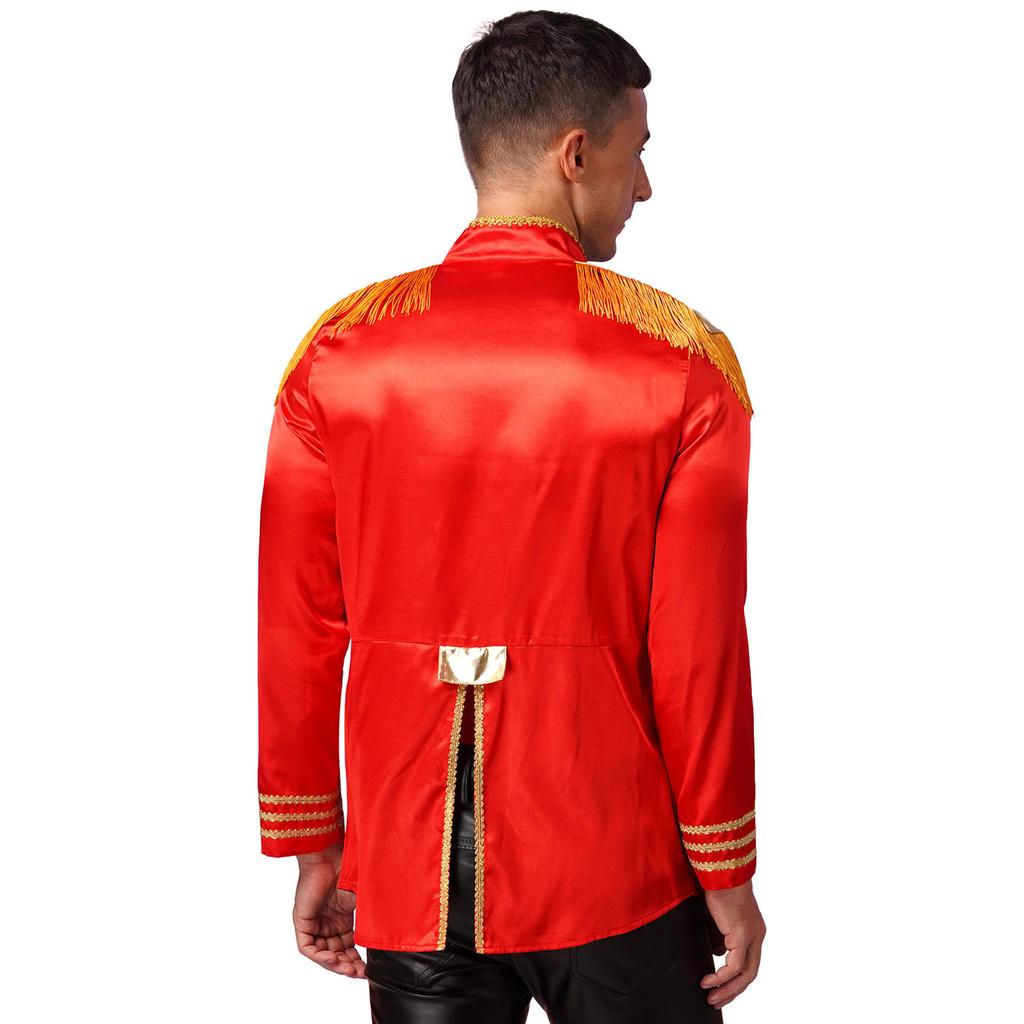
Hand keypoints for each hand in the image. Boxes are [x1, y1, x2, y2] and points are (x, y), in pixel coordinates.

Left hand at [292, 844, 365, 977]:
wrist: (330, 856)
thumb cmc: (348, 870)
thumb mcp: (364, 899)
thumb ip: (372, 917)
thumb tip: (390, 934)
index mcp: (342, 918)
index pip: (348, 947)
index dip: (357, 960)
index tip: (369, 970)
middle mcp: (327, 923)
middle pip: (336, 953)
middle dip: (348, 966)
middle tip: (360, 974)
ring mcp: (314, 923)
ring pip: (322, 954)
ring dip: (335, 964)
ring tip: (349, 969)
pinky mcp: (302, 922)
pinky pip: (308, 948)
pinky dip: (320, 956)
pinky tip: (334, 958)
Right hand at [699, 880, 765, 1008]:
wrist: (721, 872)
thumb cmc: (718, 886)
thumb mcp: (718, 917)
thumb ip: (720, 936)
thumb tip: (717, 953)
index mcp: (753, 930)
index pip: (749, 962)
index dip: (736, 979)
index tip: (720, 988)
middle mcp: (756, 935)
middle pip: (750, 974)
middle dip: (732, 991)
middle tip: (716, 1001)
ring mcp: (752, 936)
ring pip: (745, 974)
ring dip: (727, 989)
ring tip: (711, 997)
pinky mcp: (742, 935)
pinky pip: (735, 966)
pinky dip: (722, 977)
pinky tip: (709, 981)